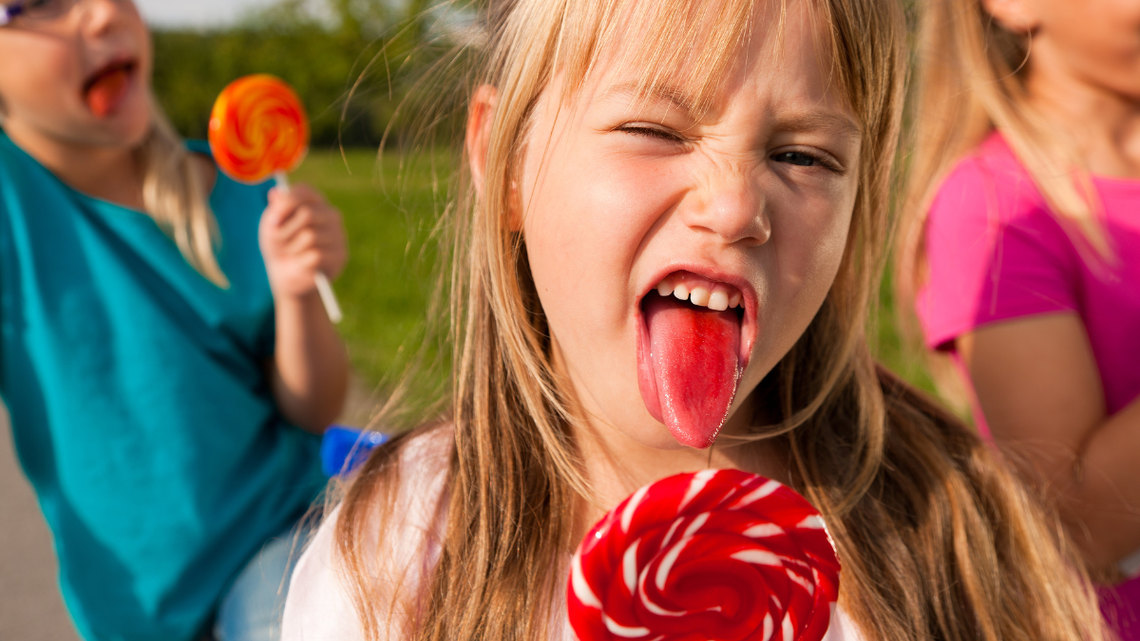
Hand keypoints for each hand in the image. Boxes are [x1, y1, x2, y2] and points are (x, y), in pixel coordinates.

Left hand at [259, 184, 346, 299]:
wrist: (286, 275)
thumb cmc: (279, 245)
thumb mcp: (272, 226)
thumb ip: (275, 209)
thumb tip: (275, 193)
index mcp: (315, 202)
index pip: (304, 192)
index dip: (286, 204)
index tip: (272, 221)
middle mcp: (331, 215)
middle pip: (307, 213)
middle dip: (286, 231)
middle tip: (279, 241)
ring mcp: (338, 235)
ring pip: (310, 236)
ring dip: (292, 248)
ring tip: (291, 253)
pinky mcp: (340, 255)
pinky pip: (315, 255)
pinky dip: (301, 262)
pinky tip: (301, 264)